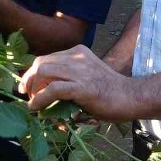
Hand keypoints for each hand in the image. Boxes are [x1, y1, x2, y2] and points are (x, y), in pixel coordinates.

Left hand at [18, 45, 136, 121]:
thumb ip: (69, 81)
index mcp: (78, 52)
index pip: (47, 58)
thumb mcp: (87, 78)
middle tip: (27, 95)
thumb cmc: (111, 93)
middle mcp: (77, 57)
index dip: (33, 73)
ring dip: (33, 89)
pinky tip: (36, 108)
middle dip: (29, 80)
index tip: (28, 87)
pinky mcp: (82, 86)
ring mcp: (80, 70)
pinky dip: (40, 99)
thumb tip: (46, 96)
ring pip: (43, 72)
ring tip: (33, 103)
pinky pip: (53, 89)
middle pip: (40, 63)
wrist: (133, 97)